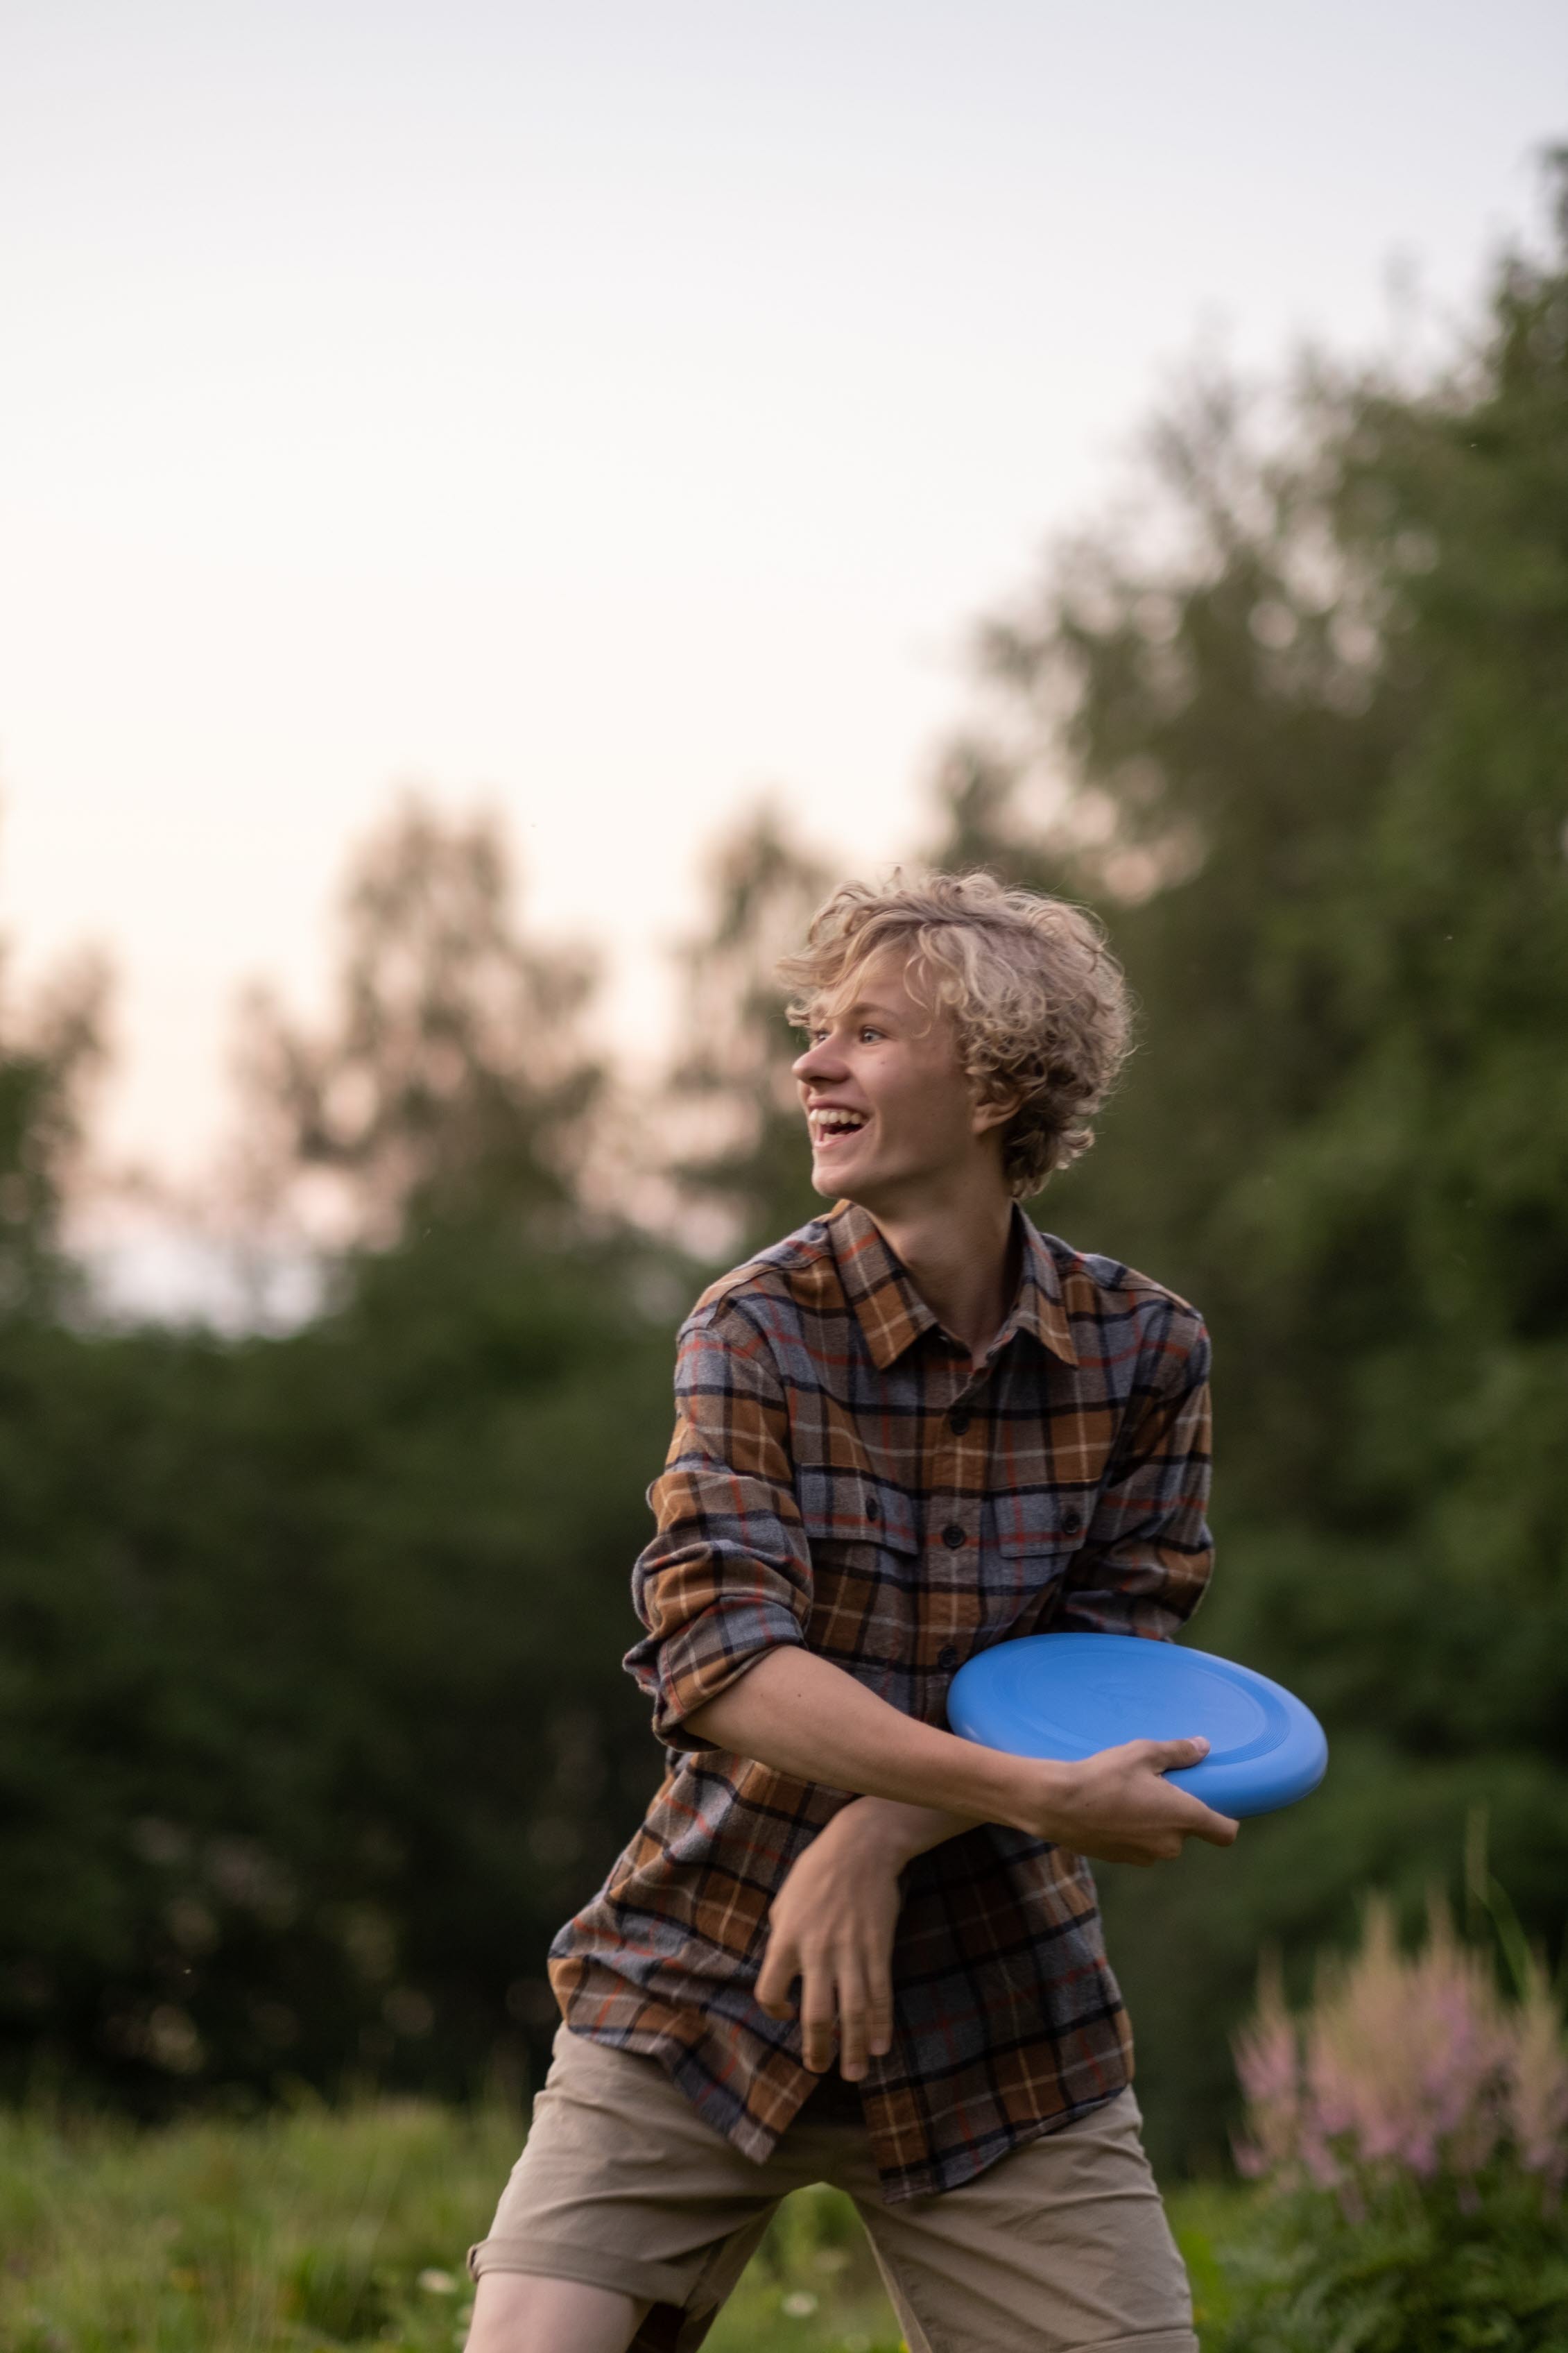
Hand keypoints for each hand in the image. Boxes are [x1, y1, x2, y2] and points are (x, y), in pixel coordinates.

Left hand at [755, 1802, 914, 2080]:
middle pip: (817, 2014)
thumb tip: (783, 1973)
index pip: (769, 1991)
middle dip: (819, 2049)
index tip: (786, 2012)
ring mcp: (851, 1951)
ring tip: (854, 2074)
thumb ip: (781, 1939)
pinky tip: (881, 2046)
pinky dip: (882, 2024)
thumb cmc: (816, 1871)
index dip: (774, 2009)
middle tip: (820, 2069)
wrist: (861, 1846)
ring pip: (853, 2012)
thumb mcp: (785, 1901)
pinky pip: (880, 1994)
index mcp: (786, 1938)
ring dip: (854, 2049)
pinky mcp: (878, 1948)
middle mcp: (817, 1950)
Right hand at [1023, 1736, 1239, 1863]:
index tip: (1217, 1804)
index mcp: (1183, 1817)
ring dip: (1153, 1823)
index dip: (1227, 1821)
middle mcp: (1170, 1844)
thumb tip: (1203, 1746)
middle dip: (1176, 1812)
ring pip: (1161, 1838)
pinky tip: (1110, 1810)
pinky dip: (1131, 1831)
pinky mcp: (1122, 1859)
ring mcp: (1145, 1856)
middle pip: (1188, 1831)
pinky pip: (1138, 1844)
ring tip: (1128, 1796)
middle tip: (1156, 1786)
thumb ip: (1178, 1752)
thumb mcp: (1142, 1753)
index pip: (1226, 1833)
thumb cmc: (1104, 1775)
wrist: (1056, 1804)